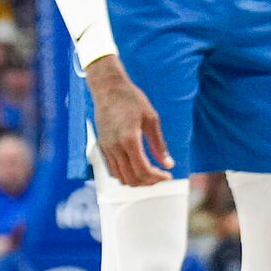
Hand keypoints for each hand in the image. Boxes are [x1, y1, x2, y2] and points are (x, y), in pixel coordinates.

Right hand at [85, 58, 172, 186]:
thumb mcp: (151, 119)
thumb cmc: (131, 100)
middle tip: (160, 176)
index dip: (157, 178)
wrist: (108, 88)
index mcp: (129, 140)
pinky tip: (134, 167)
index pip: (143, 170)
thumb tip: (168, 163)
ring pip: (120, 177)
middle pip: (131, 178)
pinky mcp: (101, 146)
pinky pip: (111, 169)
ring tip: (149, 174)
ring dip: (136, 180)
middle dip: (148, 182)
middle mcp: (115, 147)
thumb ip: (159, 144)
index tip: (168, 175)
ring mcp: (106, 148)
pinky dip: (124, 174)